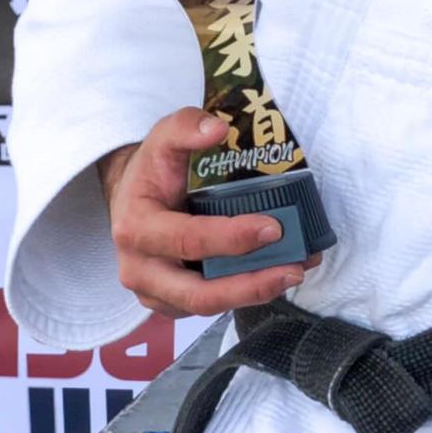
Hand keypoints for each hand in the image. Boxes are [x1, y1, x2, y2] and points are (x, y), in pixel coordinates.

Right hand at [99, 107, 322, 319]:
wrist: (134, 197)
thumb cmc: (153, 169)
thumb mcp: (163, 137)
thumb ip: (186, 127)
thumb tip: (217, 130)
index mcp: (136, 229)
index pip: (187, 241)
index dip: (231, 239)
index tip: (273, 228)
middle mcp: (141, 270)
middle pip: (197, 293)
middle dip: (249, 285)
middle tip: (293, 269)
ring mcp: (156, 292)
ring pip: (207, 305)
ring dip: (255, 293)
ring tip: (296, 272)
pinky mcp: (173, 302)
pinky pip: (211, 305)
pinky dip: (248, 292)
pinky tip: (281, 273)